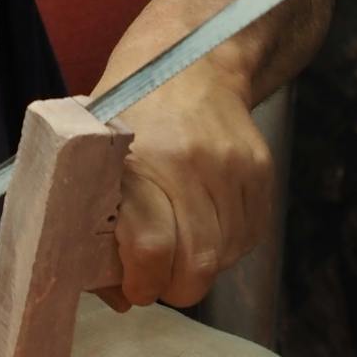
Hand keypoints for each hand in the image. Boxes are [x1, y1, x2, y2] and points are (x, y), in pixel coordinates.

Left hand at [89, 2, 274, 310]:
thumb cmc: (129, 108)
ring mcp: (233, 166)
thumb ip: (94, 221)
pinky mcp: (261, 171)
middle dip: (173, 287)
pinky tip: (204, 228)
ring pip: (226, 257)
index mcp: (140, 157)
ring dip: (200, 266)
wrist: (194, 60)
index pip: (151, 247)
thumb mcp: (95, 152)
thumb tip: (117, 295)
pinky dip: (226, 246)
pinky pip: (249, 237)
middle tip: (154, 281)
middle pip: (197, 263)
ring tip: (177, 248)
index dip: (141, 282)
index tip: (132, 288)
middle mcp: (192, 161)